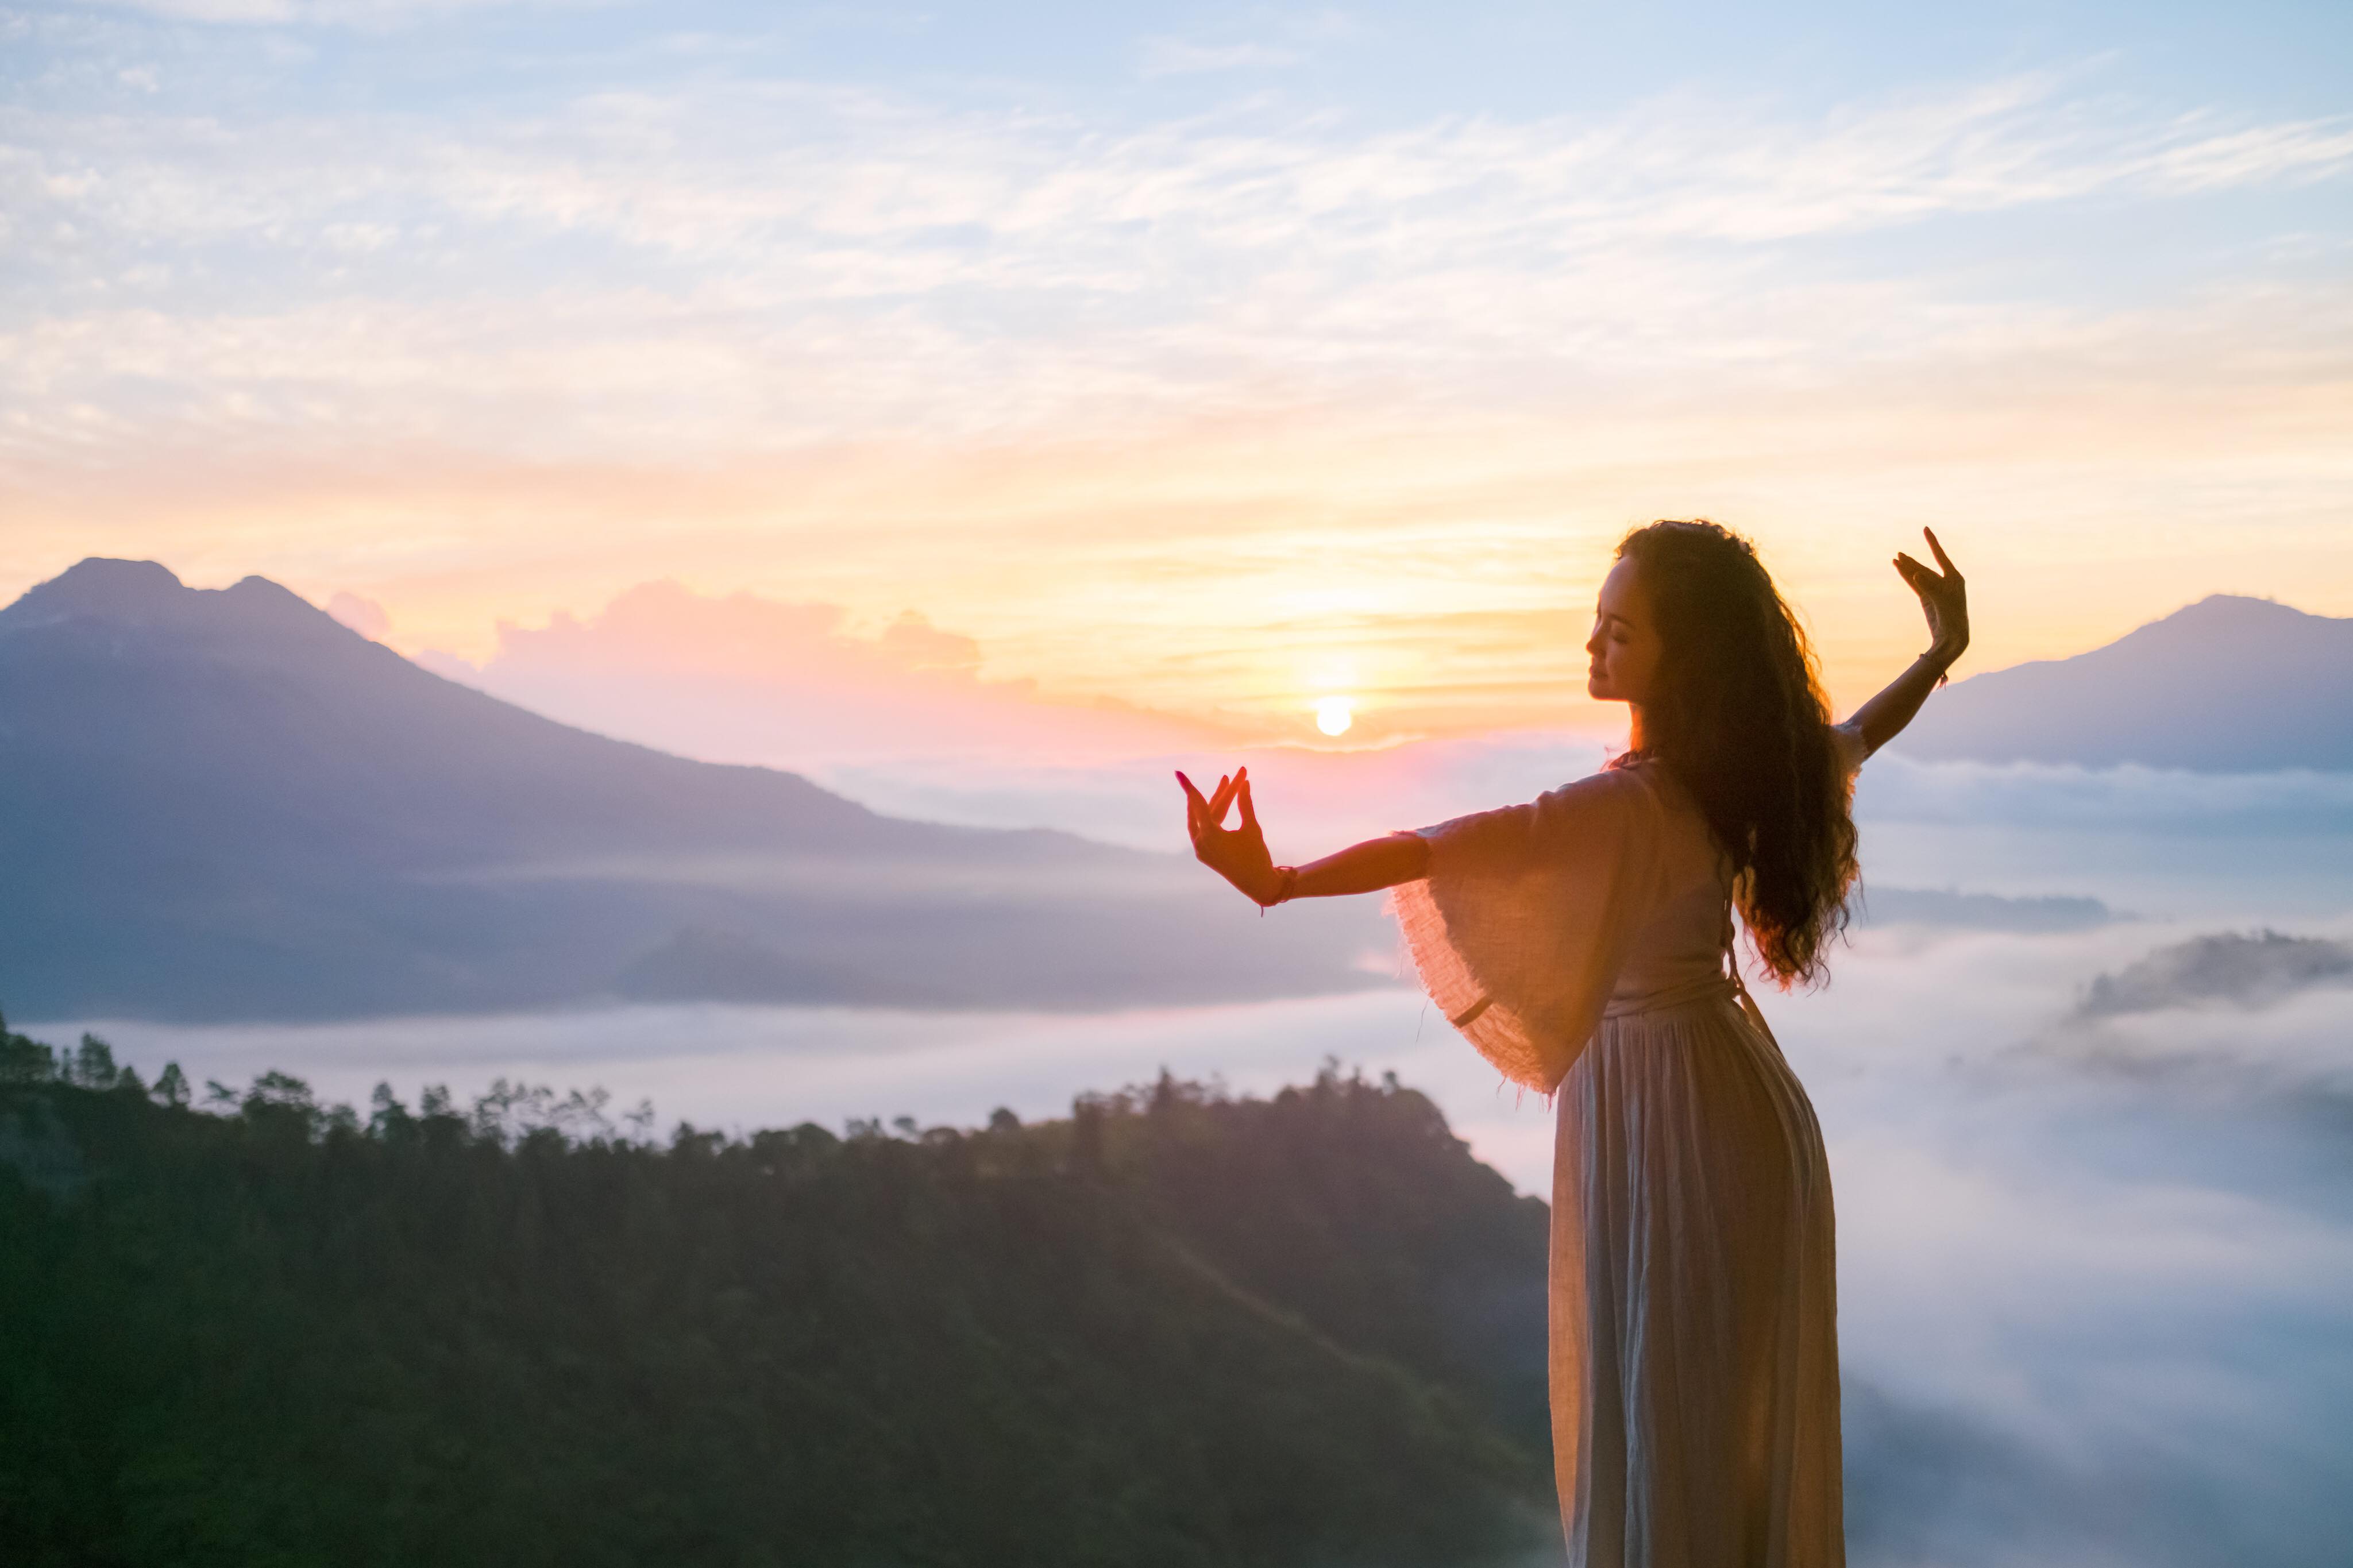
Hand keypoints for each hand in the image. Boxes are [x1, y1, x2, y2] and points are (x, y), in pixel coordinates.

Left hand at [1176, 766, 1280, 905]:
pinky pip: (1205, 829)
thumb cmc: (1256, 855)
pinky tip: (1222, 803)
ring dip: (1217, 803)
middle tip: (1229, 776)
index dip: (1189, 787)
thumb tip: (1244, 783)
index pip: (1198, 805)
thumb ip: (1245, 804)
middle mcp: (1201, 843)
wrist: (1257, 883)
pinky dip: (1214, 816)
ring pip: (1205, 819)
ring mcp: (1201, 849)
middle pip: (1206, 810)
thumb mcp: (1252, 828)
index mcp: (1210, 836)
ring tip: (1227, 783)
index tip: (1178, 773)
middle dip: (1220, 793)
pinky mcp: (1205, 853)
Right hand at [1894, 527, 1967, 668]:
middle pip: (1925, 567)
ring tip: (1895, 559)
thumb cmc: (1953, 619)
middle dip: (1912, 560)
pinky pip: (1914, 584)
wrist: (1952, 638)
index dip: (1932, 542)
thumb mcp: (1942, 601)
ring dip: (1907, 568)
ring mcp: (1934, 590)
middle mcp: (1945, 581)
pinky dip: (1906, 577)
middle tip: (1899, 554)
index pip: (1940, 556)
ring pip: (1917, 575)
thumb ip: (1929, 586)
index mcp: (1955, 578)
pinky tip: (1898, 569)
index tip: (1925, 529)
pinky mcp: (1926, 598)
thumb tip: (1916, 574)